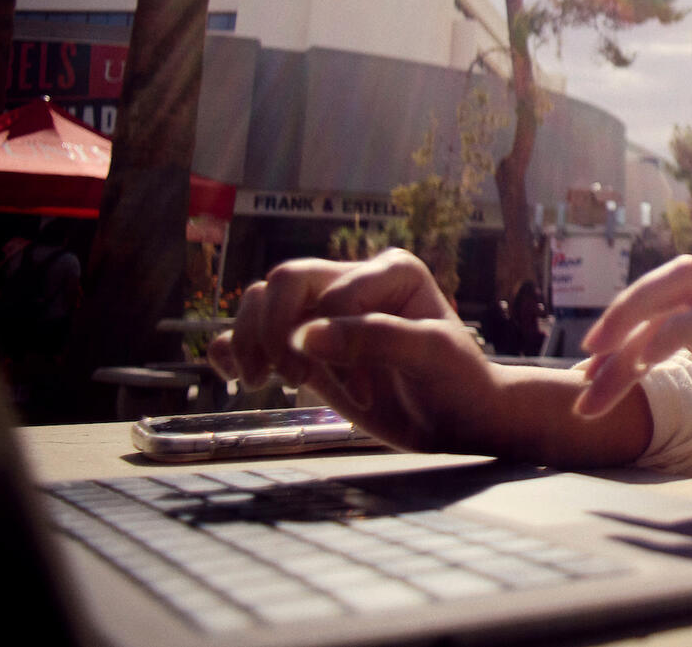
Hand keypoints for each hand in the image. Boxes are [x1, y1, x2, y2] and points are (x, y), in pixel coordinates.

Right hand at [208, 249, 501, 453]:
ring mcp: (326, 317)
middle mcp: (353, 283)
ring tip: (260, 382)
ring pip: (261, 304)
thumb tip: (306, 335)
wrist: (459, 421)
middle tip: (297, 381)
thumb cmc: (458, 381)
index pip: (333, 292)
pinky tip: (236, 376)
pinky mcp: (308, 351)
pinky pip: (251, 337)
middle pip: (284, 283)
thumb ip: (375, 339)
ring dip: (250, 340)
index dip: (337, 342)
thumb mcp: (430, 355)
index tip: (367, 392)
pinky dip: (232, 350)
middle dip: (275, 332)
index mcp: (390, 271)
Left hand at [572, 256, 691, 512]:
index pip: (682, 290)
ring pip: (682, 285)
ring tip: (595, 379)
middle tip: (587, 355)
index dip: (632, 322)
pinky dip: (660, 338)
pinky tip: (638, 368)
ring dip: (628, 329)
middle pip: (678, 274)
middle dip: (623, 309)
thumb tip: (647, 343)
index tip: (596, 371)